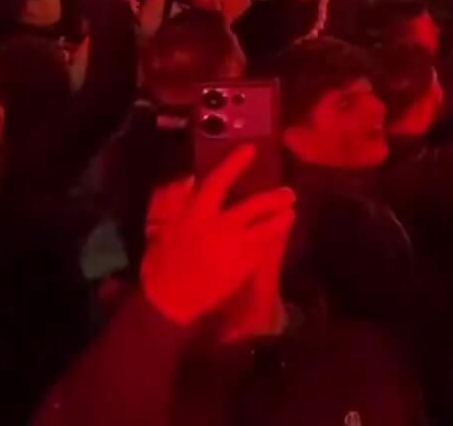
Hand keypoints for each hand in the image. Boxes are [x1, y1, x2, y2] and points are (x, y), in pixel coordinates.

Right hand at [140, 145, 296, 324]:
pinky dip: (274, 241)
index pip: (219, 181)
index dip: (235, 163)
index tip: (251, 150)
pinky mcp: (244, 265)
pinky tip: (279, 238)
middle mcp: (220, 225)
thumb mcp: (163, 228)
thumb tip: (190, 180)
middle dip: (274, 197)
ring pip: (267, 227)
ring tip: (291, 213)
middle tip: (288, 193)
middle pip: (254, 205)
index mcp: (196, 213)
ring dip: (281, 219)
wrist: (171, 301)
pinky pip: (265, 248)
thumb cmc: (162, 264)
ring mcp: (235, 246)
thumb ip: (176, 203)